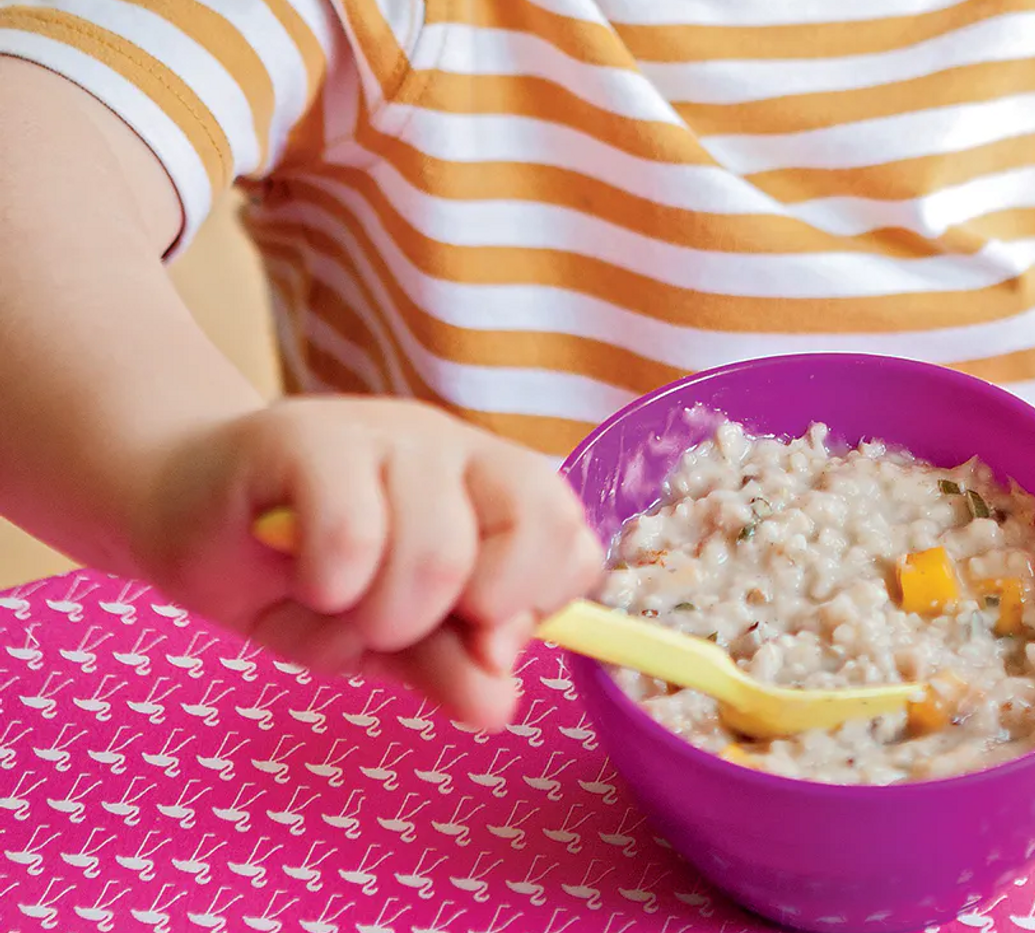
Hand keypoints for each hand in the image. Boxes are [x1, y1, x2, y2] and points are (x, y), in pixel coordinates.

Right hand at [133, 397, 603, 728]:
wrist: (184, 516)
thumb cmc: (300, 576)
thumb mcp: (383, 640)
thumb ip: (445, 666)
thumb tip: (499, 702)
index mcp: (492, 491)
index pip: (572, 541)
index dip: (539, 606)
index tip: (480, 642)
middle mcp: (453, 449)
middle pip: (532, 528)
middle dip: (470, 615)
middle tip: (401, 626)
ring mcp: (384, 433)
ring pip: (442, 547)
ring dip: (387, 613)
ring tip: (338, 603)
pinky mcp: (305, 437)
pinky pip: (354, 530)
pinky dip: (332, 584)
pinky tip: (304, 579)